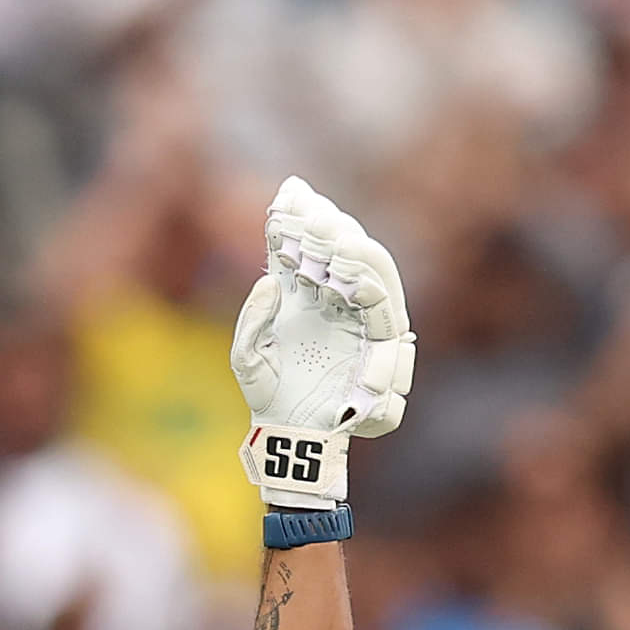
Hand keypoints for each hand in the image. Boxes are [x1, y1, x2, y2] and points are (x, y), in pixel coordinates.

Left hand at [230, 176, 412, 508]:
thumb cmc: (270, 399)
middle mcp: (334, 301)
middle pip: (339, 249)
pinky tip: (350, 264)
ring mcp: (358, 319)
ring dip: (350, 247)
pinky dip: (370, 284)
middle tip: (307, 208)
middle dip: (325, 225)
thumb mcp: (247, 357)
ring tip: (329, 230)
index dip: (296, 218)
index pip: (301, 246)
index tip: (289, 192)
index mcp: (302, 296)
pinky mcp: (378, 344)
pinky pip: (382, 308)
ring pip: (367, 269)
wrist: (293, 437)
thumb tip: (269, 280)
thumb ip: (252, 318)